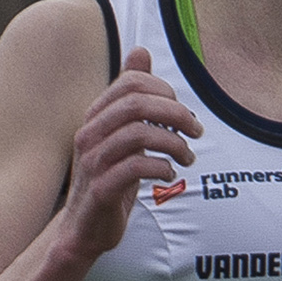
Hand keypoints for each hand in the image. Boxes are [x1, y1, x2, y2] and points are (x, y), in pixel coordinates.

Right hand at [56, 47, 200, 266]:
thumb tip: (140, 51)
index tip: (181, 111)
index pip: (130, 83)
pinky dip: (161, 167)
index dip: (163, 90)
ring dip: (174, 143)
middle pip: (136, 104)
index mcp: (95, 117)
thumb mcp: (122, 133)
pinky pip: (135, 167)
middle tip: (196, 131)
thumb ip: (131, 96)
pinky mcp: (101, 189)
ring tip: (187, 157)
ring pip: (139, 134)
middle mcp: (89, 135)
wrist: (85, 229)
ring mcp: (93, 162)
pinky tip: (168, 173)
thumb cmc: (109, 179)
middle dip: (175, 114)